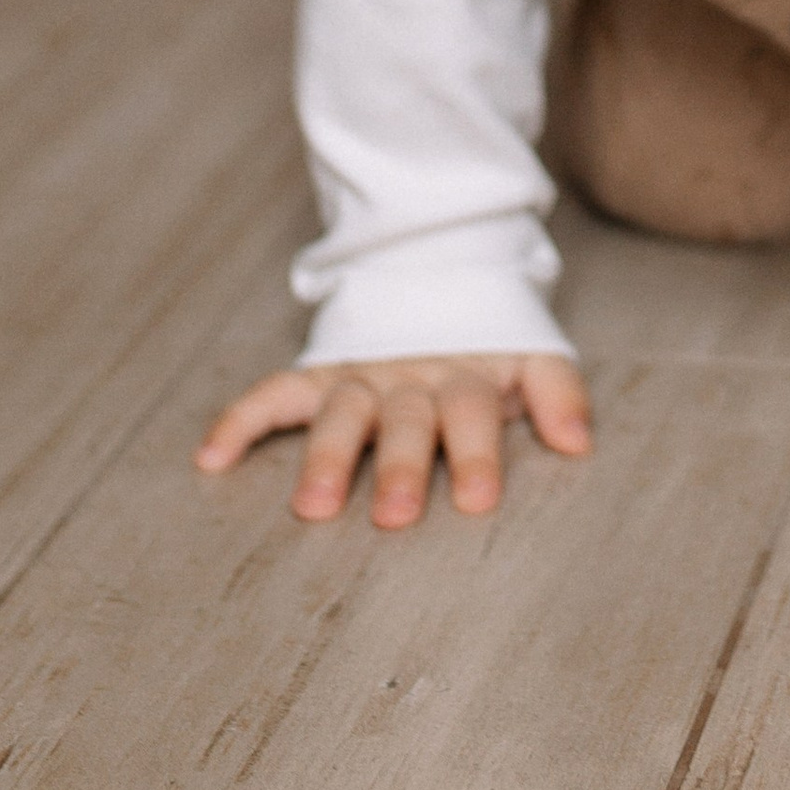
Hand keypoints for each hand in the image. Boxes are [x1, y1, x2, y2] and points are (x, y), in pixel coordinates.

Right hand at [193, 352, 590, 526]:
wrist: (437, 272)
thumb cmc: (488, 345)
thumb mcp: (532, 356)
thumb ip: (558, 392)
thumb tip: (579, 442)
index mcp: (467, 376)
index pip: (474, 413)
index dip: (478, 453)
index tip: (476, 501)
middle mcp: (411, 376)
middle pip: (406, 420)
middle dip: (400, 467)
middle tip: (394, 517)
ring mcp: (361, 374)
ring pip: (341, 412)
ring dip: (326, 456)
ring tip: (311, 506)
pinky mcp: (320, 372)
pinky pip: (275, 392)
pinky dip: (240, 420)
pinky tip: (211, 459)